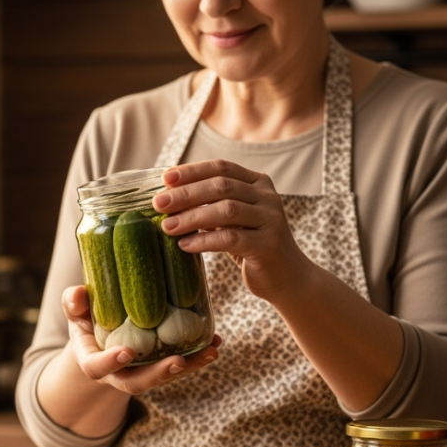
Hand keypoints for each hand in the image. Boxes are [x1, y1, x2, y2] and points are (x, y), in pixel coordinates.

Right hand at [61, 285, 220, 394]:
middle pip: (138, 382)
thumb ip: (74, 303)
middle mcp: (119, 374)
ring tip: (210, 352)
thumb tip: (79, 293)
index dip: (111, 362)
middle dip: (159, 374)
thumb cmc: (87, 322)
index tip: (126, 353)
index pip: (98, 368)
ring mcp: (142, 372)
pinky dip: (198, 356)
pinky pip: (180, 365)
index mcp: (93, 361)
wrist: (101, 340)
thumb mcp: (76, 312)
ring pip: (165, 376)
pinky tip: (215, 343)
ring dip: (189, 367)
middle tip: (178, 362)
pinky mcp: (160, 365)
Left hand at [153, 160, 314, 302]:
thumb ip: (211, 206)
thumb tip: (168, 200)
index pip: (222, 167)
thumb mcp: (233, 221)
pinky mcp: (269, 245)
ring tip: (167, 226)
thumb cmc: (252, 247)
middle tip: (159, 204)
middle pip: (221, 186)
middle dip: (186, 194)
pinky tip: (185, 245)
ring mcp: (271, 219)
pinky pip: (231, 238)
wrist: (288, 278)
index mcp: (258, 183)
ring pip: (226, 210)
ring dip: (192, 217)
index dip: (192, 171)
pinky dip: (204, 240)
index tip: (165, 179)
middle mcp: (267, 196)